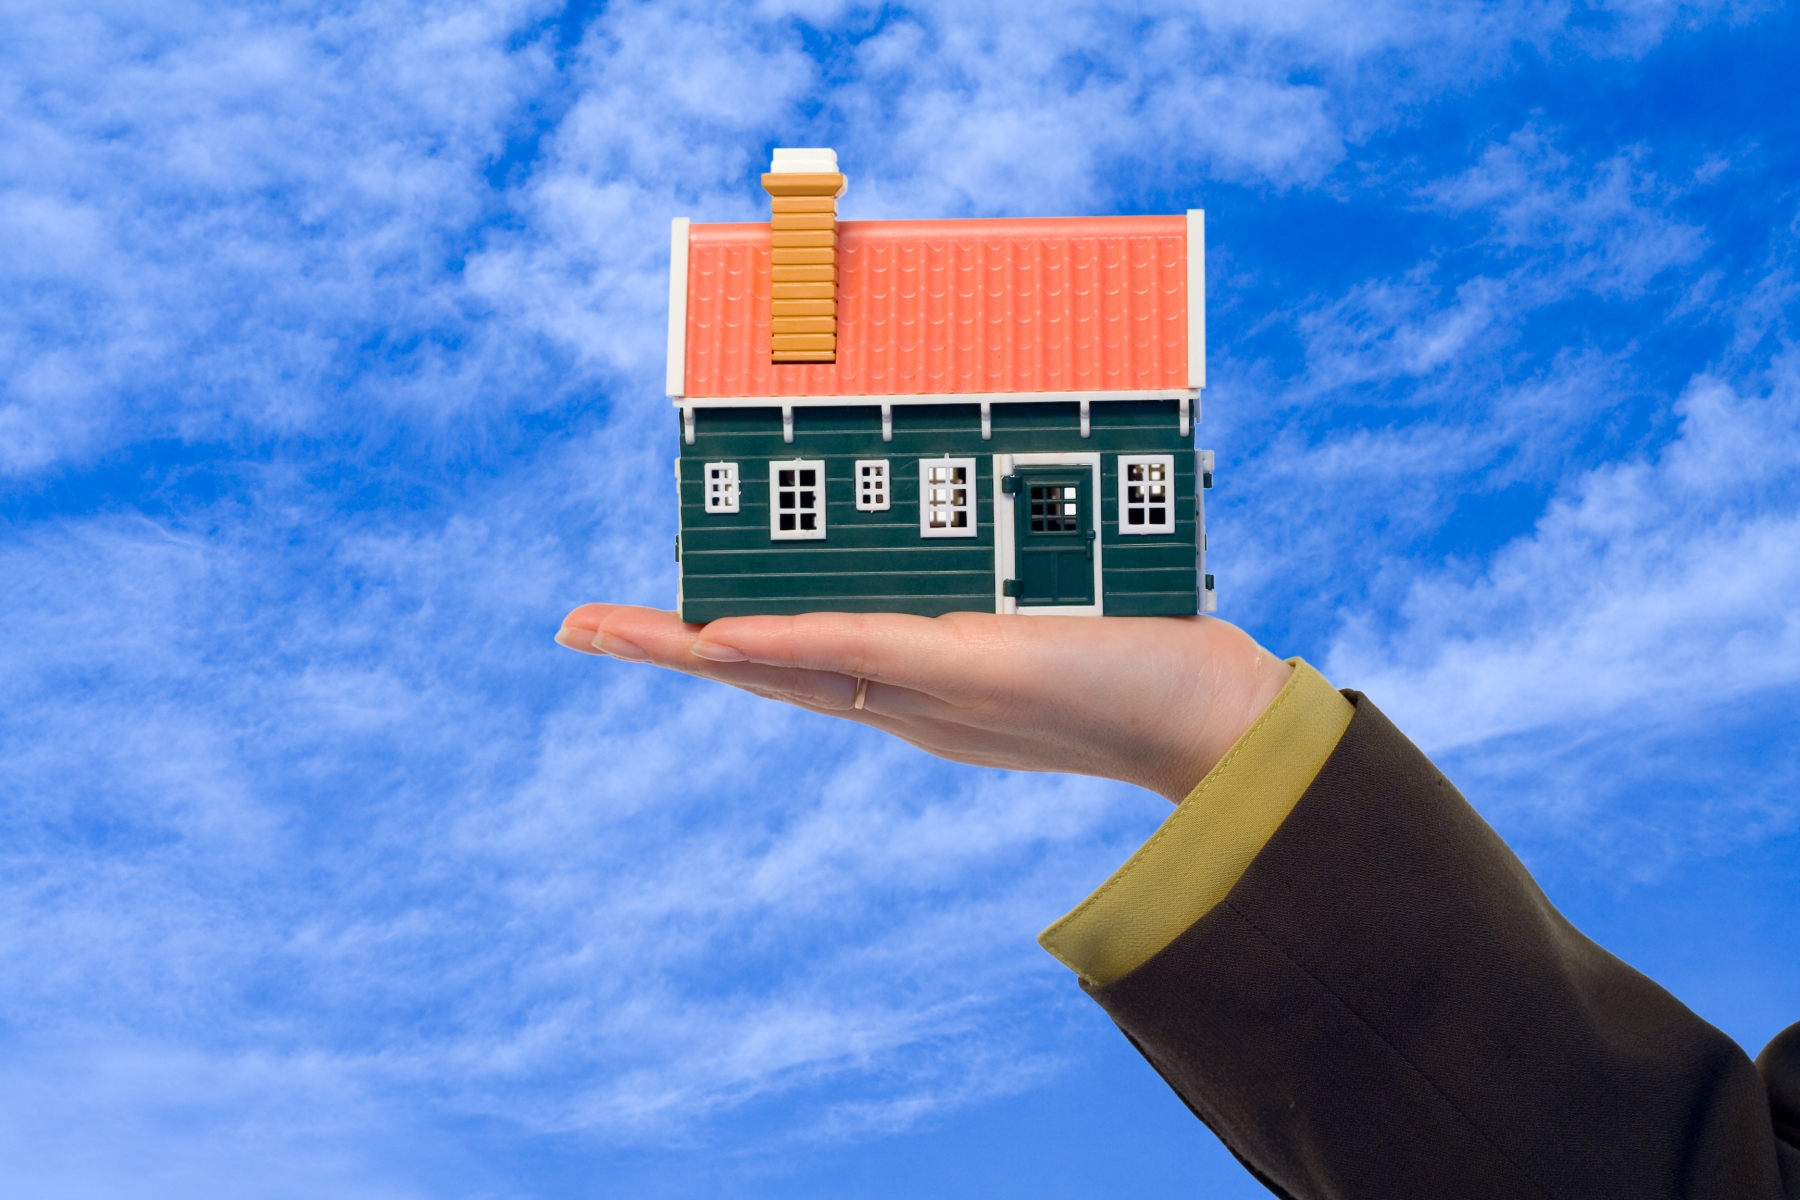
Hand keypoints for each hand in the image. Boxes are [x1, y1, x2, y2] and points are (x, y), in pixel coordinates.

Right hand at [555, 606, 1291, 803]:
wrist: (1206, 717)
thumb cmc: (1127, 656)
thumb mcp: (1034, 615)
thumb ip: (979, 598)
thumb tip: (954, 552)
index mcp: (907, 673)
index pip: (789, 656)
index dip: (709, 639)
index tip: (643, 619)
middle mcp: (902, 686)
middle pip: (762, 667)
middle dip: (666, 646)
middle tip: (575, 627)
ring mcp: (925, 684)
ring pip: (788, 665)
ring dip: (696, 647)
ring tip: (608, 631)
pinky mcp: (967, 672)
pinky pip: (859, 655)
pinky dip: (786, 645)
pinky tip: (725, 632)